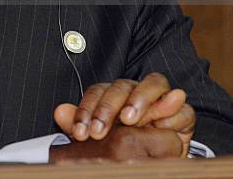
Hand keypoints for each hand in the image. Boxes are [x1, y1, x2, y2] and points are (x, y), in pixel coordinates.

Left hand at [54, 73, 195, 156]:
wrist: (155, 160)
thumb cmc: (122, 143)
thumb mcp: (98, 136)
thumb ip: (78, 123)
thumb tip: (59, 111)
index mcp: (113, 94)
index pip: (97, 92)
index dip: (87, 110)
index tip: (80, 133)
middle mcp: (136, 91)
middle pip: (122, 85)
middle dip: (108, 107)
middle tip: (99, 131)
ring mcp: (161, 99)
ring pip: (153, 83)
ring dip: (140, 99)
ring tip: (129, 119)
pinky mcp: (183, 114)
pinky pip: (180, 105)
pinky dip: (172, 110)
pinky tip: (161, 123)